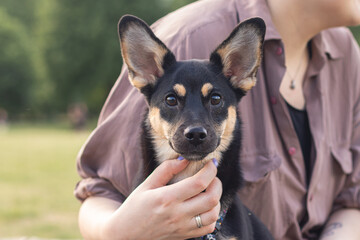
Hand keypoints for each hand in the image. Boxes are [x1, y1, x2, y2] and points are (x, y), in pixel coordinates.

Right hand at [102, 158, 221, 239]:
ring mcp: (183, 227)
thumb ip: (166, 170)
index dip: (210, 170)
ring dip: (216, 200)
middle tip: (212, 176)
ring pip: (213, 214)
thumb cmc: (135, 207)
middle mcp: (178, 214)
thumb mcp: (147, 185)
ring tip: (209, 191)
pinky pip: (208, 227)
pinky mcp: (185, 235)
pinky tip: (205, 207)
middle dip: (217, 183)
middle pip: (211, 198)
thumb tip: (185, 159)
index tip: (212, 162)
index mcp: (167, 198)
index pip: (199, 182)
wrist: (127, 234)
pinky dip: (212, 215)